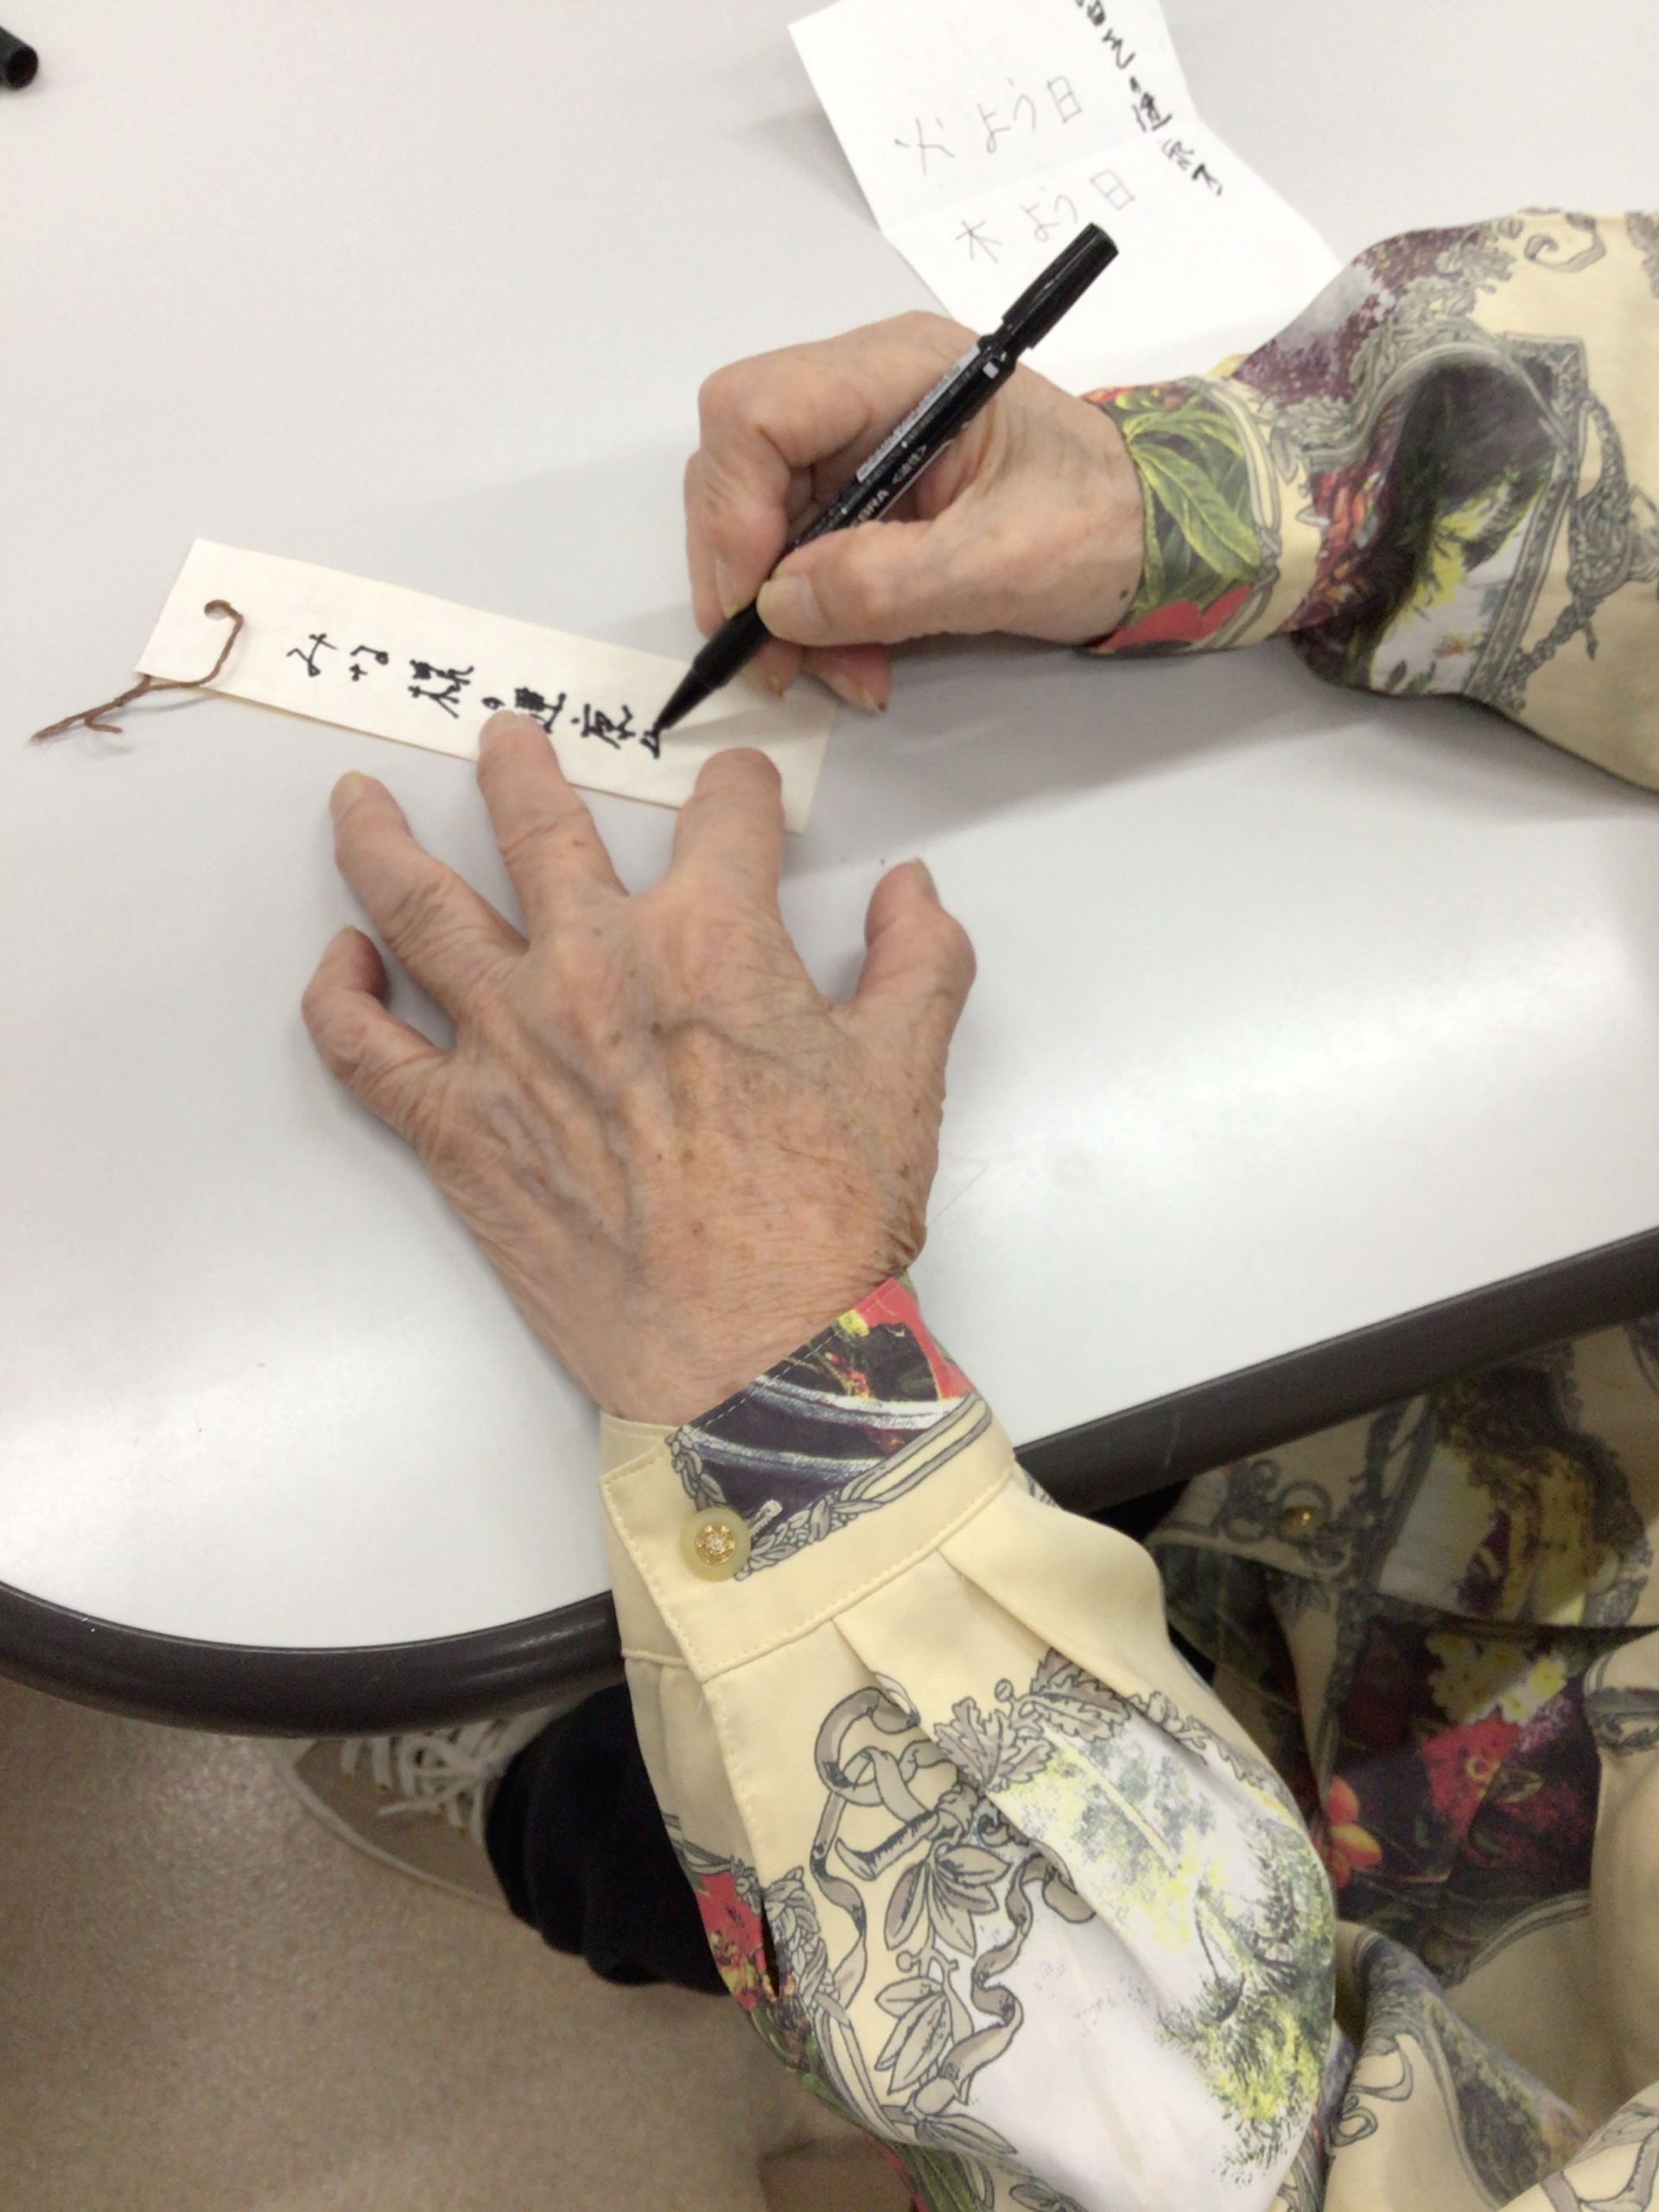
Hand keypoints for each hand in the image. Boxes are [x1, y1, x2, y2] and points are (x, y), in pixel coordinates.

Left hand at [301, 716, 975, 1423]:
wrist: (754, 1352)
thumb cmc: (829, 1220)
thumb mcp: (907, 1073)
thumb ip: (919, 960)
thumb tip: (913, 890)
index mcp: (710, 938)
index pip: (723, 814)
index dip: (742, 790)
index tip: (742, 792)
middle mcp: (592, 966)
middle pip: (537, 826)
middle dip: (519, 766)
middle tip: (502, 736)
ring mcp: (509, 1044)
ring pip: (417, 907)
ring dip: (379, 841)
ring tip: (356, 799)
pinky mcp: (457, 1128)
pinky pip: (365, 1049)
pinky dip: (338, 998)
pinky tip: (339, 963)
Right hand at [686, 310, 1144, 711]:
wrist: (1159, 536)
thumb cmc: (1108, 524)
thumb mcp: (1004, 563)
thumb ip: (889, 584)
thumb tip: (779, 607)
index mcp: (901, 371)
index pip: (754, 410)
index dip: (732, 512)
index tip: (757, 605)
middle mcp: (863, 391)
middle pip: (738, 467)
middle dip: (747, 575)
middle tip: (779, 664)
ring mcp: (858, 442)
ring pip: (759, 522)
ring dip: (782, 612)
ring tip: (840, 673)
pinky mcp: (863, 493)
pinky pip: (798, 554)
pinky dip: (812, 619)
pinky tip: (856, 658)